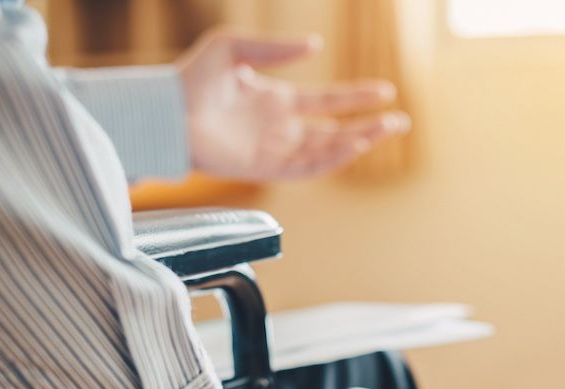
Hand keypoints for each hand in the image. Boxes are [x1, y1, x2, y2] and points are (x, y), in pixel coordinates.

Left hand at [176, 30, 410, 180]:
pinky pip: (306, 167)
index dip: (357, 96)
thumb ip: (275, 47)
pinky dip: (331, 158)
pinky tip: (352, 145)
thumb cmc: (190, 79)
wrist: (164, 114)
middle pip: (336, 129)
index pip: (327, 101)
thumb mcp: (232, 48)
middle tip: (401, 122)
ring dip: (357, 141)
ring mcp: (275, 149)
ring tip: (385, 130)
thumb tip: (317, 45)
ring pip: (327, 149)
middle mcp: (281, 127)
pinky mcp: (264, 168)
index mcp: (276, 100)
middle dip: (369, 126)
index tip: (386, 91)